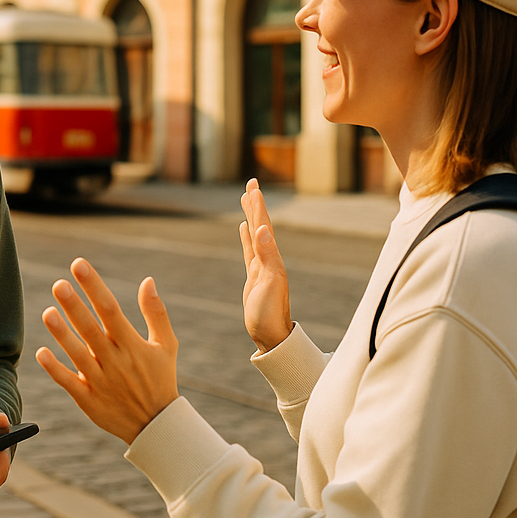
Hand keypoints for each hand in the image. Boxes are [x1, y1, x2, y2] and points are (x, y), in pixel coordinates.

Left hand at [35, 258, 177, 444]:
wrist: (157, 426)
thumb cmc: (160, 378)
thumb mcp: (166, 345)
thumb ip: (156, 312)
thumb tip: (148, 280)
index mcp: (133, 345)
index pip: (111, 310)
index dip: (94, 286)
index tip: (78, 265)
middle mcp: (116, 362)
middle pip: (91, 329)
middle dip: (74, 306)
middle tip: (58, 284)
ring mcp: (101, 382)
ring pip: (78, 354)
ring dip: (62, 334)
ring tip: (48, 312)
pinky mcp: (89, 401)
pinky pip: (69, 383)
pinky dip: (55, 368)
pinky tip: (41, 352)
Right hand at [239, 178, 291, 352]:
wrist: (270, 334)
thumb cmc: (269, 312)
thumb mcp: (269, 283)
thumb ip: (267, 256)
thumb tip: (263, 229)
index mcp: (272, 257)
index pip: (263, 225)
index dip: (257, 205)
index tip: (253, 186)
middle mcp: (268, 257)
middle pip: (260, 224)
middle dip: (255, 203)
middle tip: (251, 182)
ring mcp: (261, 265)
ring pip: (254, 233)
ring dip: (251, 215)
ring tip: (247, 198)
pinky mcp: (253, 274)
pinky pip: (249, 248)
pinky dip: (246, 235)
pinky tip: (244, 228)